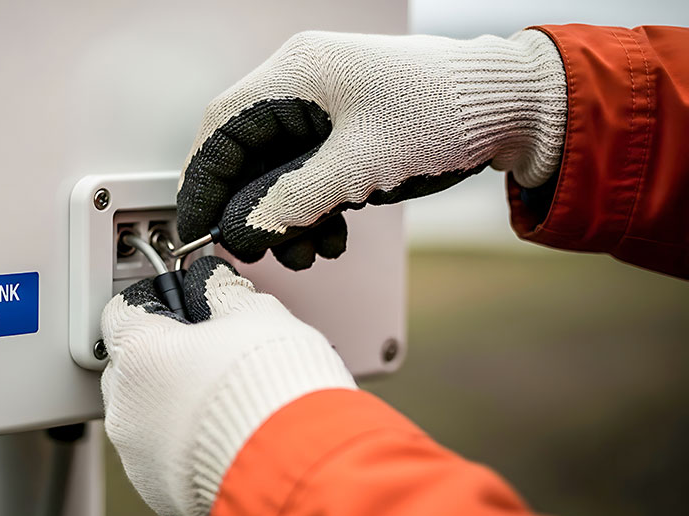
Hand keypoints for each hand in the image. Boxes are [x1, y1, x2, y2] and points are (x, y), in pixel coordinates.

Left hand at [100, 256, 355, 515]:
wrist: (298, 469)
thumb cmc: (275, 394)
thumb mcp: (257, 314)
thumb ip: (222, 291)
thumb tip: (212, 282)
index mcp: (140, 353)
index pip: (123, 309)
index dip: (156, 300)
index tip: (181, 301)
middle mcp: (126, 406)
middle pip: (130, 364)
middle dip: (164, 354)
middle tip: (210, 351)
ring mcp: (139, 454)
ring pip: (144, 413)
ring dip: (173, 401)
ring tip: (224, 397)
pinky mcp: (159, 491)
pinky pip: (161, 455)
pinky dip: (184, 443)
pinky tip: (224, 433)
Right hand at [177, 30, 565, 268]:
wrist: (511, 108)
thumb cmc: (445, 112)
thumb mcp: (358, 167)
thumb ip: (291, 202)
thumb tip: (242, 230)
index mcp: (296, 74)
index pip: (221, 128)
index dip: (202, 181)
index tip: (196, 225)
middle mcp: (303, 86)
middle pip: (247, 153)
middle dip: (251, 209)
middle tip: (257, 249)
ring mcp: (325, 109)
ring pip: (277, 171)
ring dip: (285, 217)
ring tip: (307, 250)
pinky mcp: (345, 131)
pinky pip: (307, 175)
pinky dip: (312, 209)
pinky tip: (330, 234)